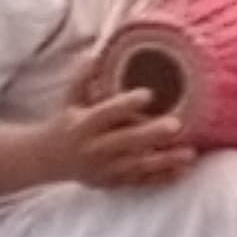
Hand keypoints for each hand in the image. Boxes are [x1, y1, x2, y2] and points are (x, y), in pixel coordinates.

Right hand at [51, 88, 192, 190]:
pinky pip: (139, 182)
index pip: (105, 114)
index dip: (125, 104)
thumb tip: (94, 54)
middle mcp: (94, 148)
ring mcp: (104, 169)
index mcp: (83, 125)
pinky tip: (183, 170)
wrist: (46, 159)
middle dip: (150, 135)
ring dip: (164, 161)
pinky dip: (161, 178)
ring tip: (190, 153)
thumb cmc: (66, 121)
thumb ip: (82, 79)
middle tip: (177, 125)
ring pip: (136, 166)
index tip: (149, 93)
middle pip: (124, 142)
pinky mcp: (112, 182)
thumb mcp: (69, 99)